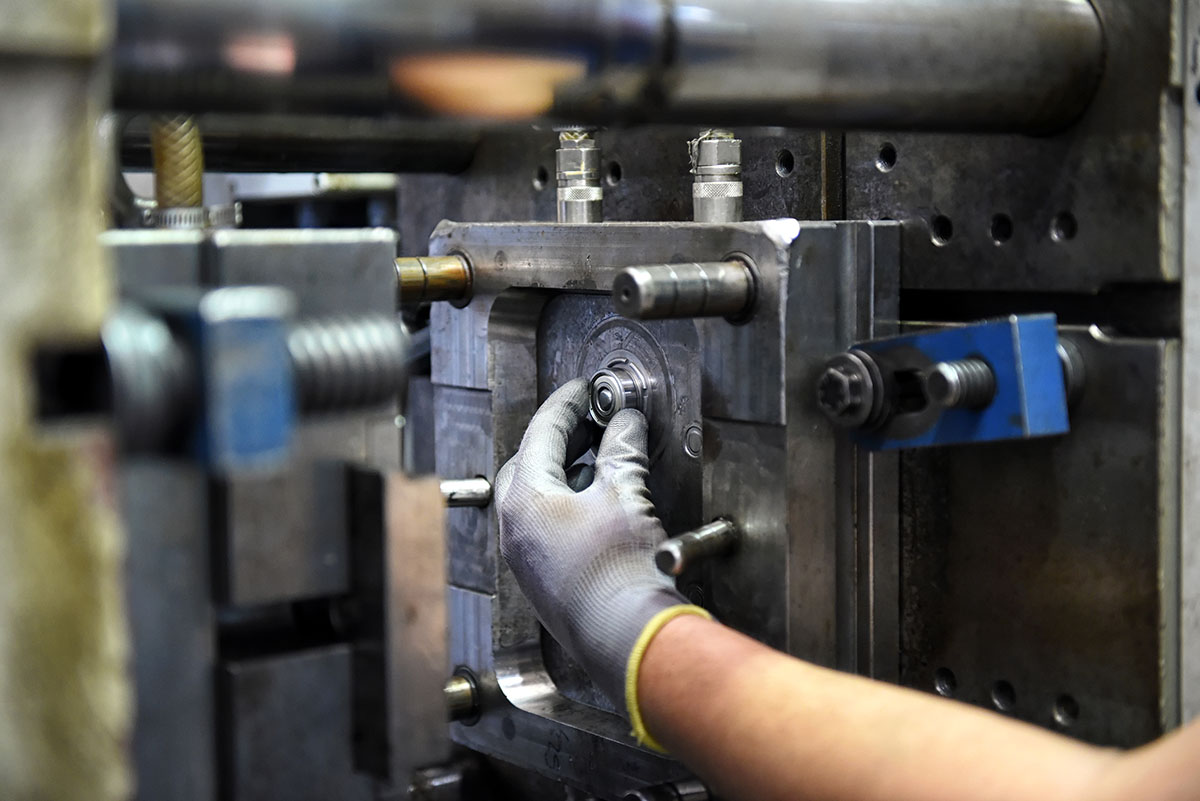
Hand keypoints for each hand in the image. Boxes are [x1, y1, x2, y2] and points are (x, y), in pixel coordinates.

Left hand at [495, 379, 700, 714]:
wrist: (628, 638)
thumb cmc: (621, 572)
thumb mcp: (626, 495)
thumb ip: (622, 452)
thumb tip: (625, 426)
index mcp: (525, 501)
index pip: (541, 434)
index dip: (567, 406)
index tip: (584, 392)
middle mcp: (514, 531)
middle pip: (528, 466)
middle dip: (558, 440)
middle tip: (589, 423)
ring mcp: (525, 560)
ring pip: (535, 500)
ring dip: (564, 475)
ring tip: (600, 461)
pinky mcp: (543, 582)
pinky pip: (544, 529)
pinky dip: (566, 506)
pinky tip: (598, 505)